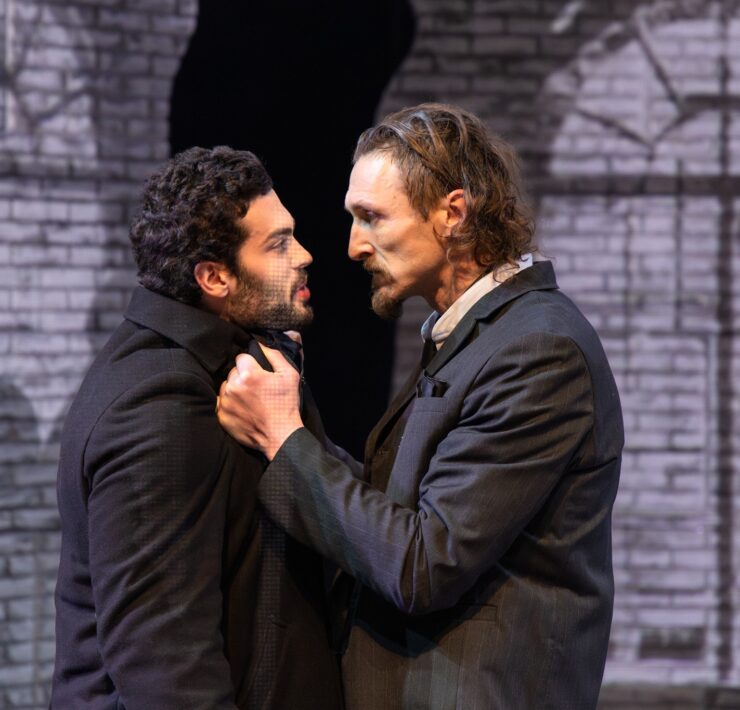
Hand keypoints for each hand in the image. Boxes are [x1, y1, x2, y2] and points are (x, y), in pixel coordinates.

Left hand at [217, 344, 303, 459]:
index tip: (259, 373)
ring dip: (235, 389)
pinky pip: (221, 401)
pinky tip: (242, 408)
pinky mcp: (222, 416)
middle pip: (233, 371)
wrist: (280, 435)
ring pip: (226, 386)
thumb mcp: (290, 375)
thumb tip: (260, 345)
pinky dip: (229, 403)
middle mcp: (234, 386)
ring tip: (250, 399)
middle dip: (243, 376)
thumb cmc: (286, 405)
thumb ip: (274, 355)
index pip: (242, 357)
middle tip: (257, 388)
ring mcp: (226, 402)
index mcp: (249, 374)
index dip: (252, 363)